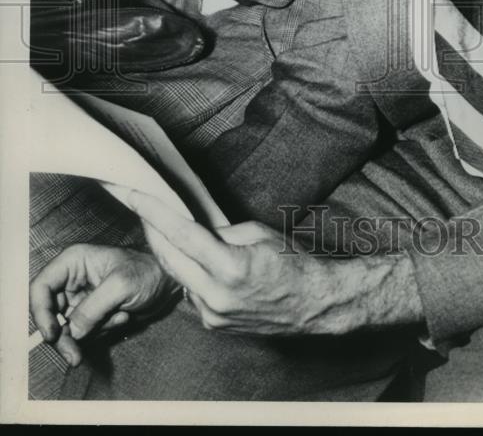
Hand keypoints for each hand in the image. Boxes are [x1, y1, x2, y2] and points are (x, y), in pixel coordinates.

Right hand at [29, 244, 175, 365]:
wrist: (169, 282)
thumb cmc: (149, 271)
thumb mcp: (121, 285)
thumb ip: (92, 308)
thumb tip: (70, 331)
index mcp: (74, 261)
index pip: (40, 287)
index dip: (40, 312)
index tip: (52, 335)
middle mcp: (72, 280)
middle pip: (49, 315)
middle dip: (63, 336)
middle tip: (75, 356)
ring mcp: (81, 299)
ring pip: (65, 329)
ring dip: (91, 332)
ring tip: (120, 316)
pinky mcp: (91, 314)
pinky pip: (83, 334)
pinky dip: (101, 333)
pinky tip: (122, 317)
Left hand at [129, 190, 423, 336]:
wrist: (315, 304)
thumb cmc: (294, 263)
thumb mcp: (257, 234)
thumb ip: (220, 233)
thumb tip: (194, 229)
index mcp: (229, 268)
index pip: (180, 234)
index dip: (152, 212)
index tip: (131, 194)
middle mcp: (215, 296)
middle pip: (168, 257)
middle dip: (151, 229)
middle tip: (138, 205)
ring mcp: (212, 314)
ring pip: (178, 276)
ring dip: (172, 252)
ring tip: (169, 229)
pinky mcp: (213, 324)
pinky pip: (191, 292)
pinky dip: (190, 273)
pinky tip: (198, 261)